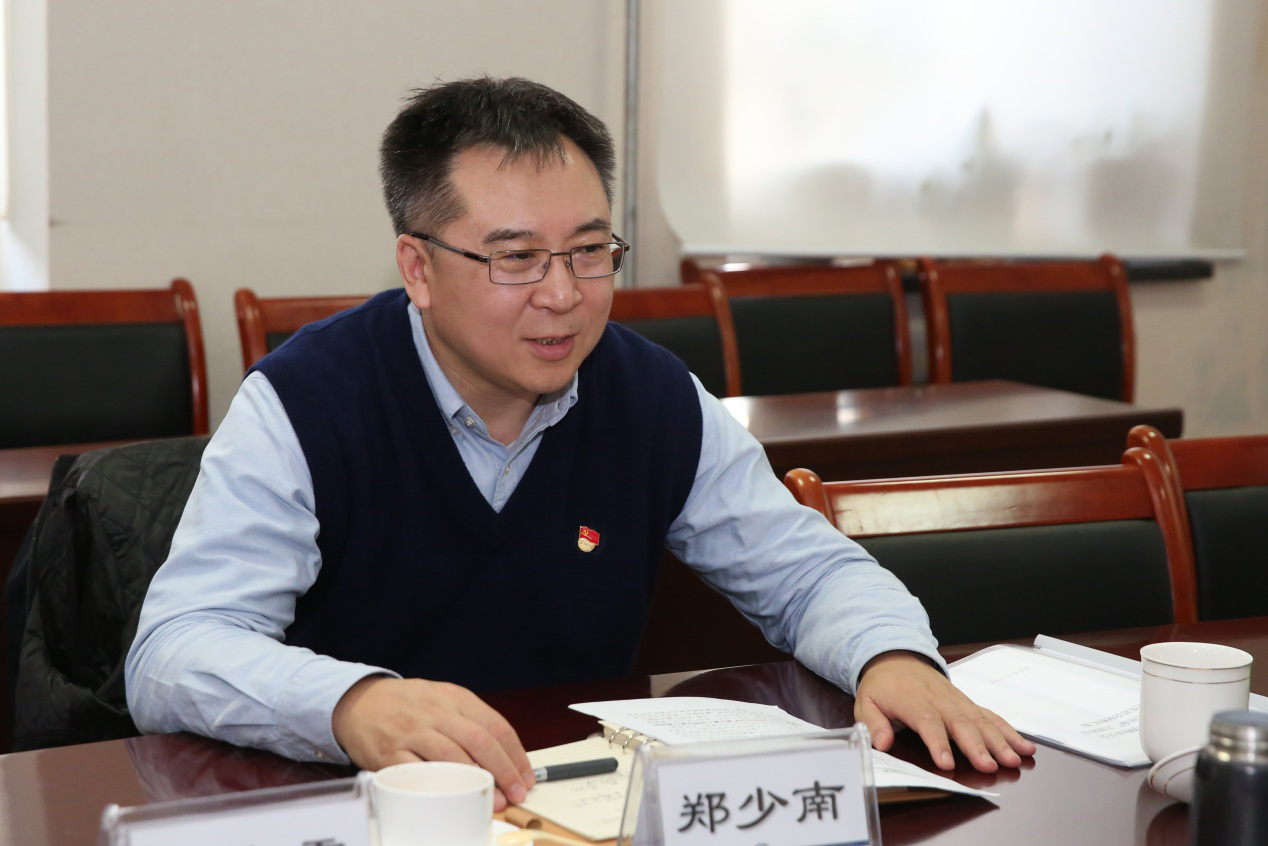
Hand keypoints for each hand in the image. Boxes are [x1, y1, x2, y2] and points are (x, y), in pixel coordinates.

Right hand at [332, 676, 533, 809]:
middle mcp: (436, 712)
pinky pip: (418, 773)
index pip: (495, 725)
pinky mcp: (390, 753)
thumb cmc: (409, 706)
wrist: (360, 701)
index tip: (525, 777)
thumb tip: (506, 758)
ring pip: (452, 757)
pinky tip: (454, 800)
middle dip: (503, 770)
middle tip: (516, 793)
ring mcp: (412, 732)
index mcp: (455, 698)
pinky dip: (439, 788)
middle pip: (479, 740)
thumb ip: (471, 723)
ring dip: (476, 782)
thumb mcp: (443, 701)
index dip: (515, 755)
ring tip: (492, 800)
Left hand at [854, 651, 1035, 771]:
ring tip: (1014, 759)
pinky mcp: (968, 704)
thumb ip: (873, 723)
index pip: (927, 723)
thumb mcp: (866, 702)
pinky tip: (1025, 747)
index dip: (938, 743)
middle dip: (977, 746)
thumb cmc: (883, 686)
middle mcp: (940, 701)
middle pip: (961, 724)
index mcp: (913, 701)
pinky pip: (991, 717)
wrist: (897, 658)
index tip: (946, 763)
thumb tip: (881, 742)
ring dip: (1000, 741)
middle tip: (990, 765)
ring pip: (981, 721)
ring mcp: (958, 702)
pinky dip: (1010, 731)